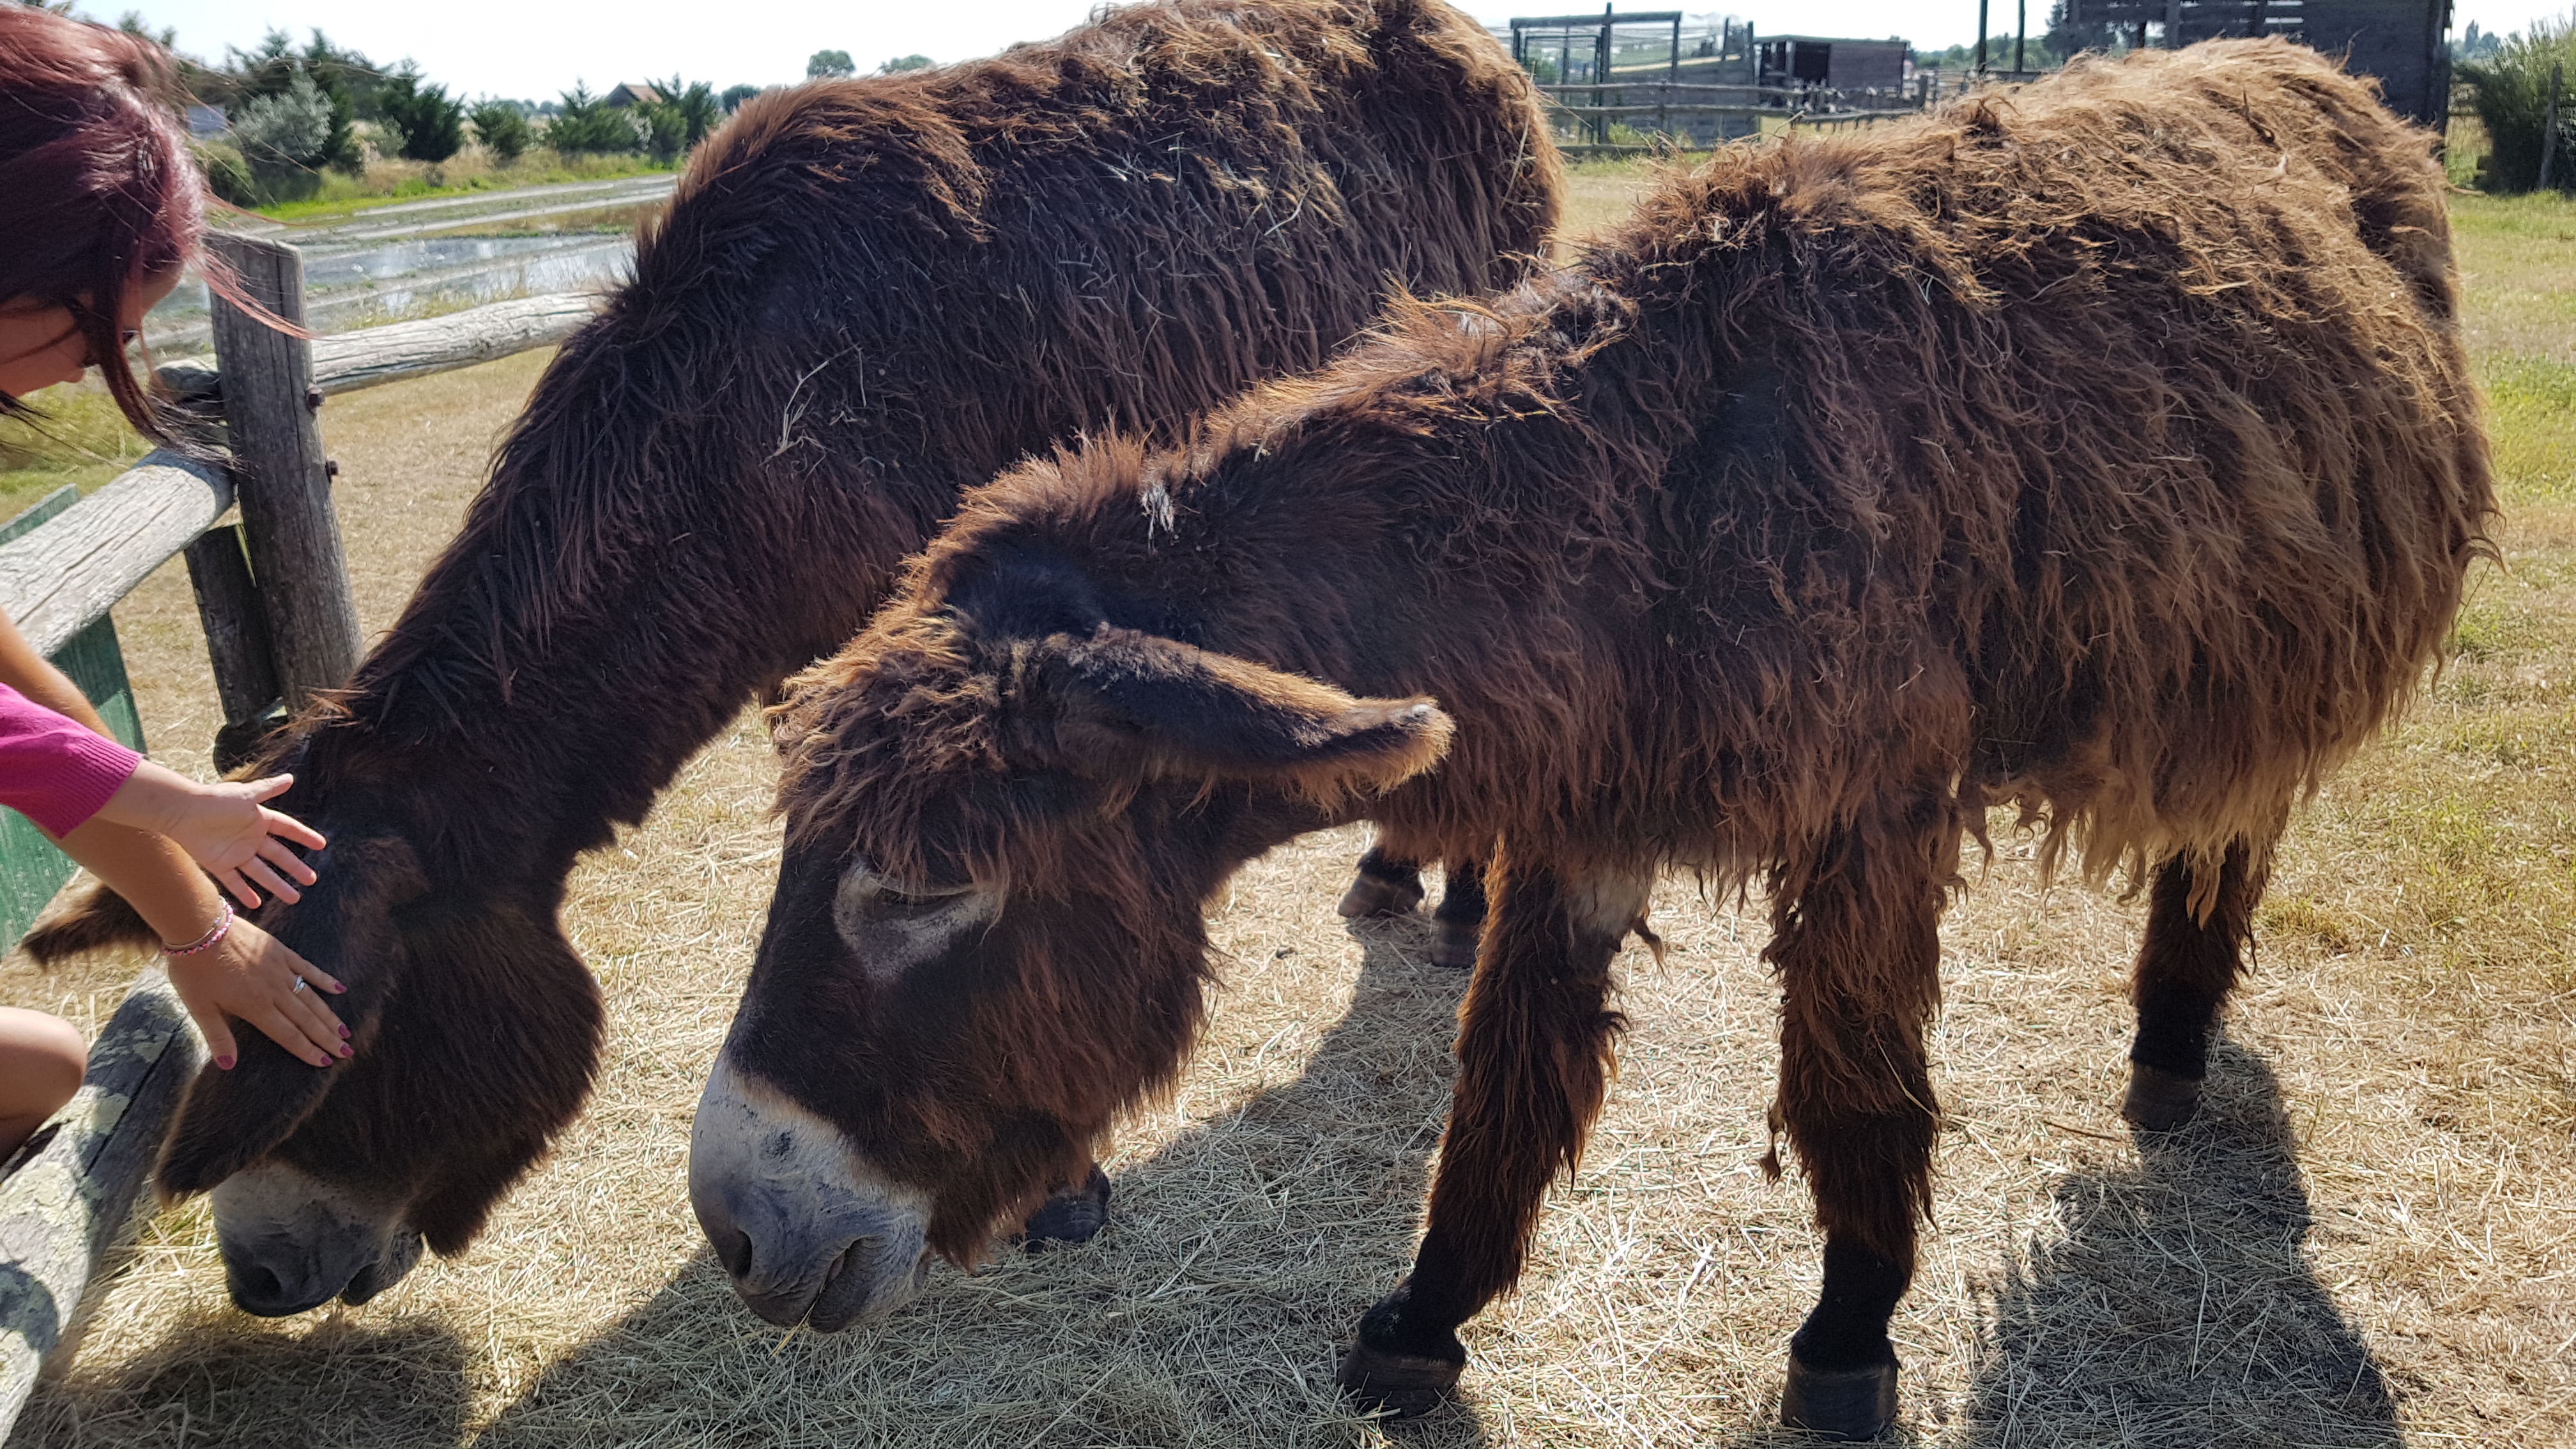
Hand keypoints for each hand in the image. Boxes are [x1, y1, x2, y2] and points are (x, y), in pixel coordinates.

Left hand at [151, 773, 325, 908]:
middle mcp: (250, 838)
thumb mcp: (246, 795)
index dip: (303, 836)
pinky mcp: (219, 864)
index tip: (321, 845)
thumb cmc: (215, 800)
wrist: (182, 811)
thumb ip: (268, 789)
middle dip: (295, 868)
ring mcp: (236, 853)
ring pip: (261, 873)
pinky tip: (257, 903)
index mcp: (258, 820)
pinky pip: (235, 882)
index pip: (287, 829)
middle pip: (278, 856)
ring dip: (277, 885)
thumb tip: (290, 778)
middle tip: (312, 879)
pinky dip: (245, 892)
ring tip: (294, 898)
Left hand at [164, 916, 349, 1068]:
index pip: (288, 1035)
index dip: (308, 1050)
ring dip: (329, 1016)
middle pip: (306, 1019)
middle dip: (327, 1038)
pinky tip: (339, 989)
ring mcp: (281, 971)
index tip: (325, 1062)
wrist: (200, 929)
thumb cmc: (194, 971)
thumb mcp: (199, 1008)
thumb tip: (228, 1065)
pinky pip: (307, 969)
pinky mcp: (281, 953)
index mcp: (255, 1007)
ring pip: (311, 998)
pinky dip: (324, 980)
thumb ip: (218, 1037)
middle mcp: (274, 992)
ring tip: (345, 1030)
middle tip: (346, 1051)